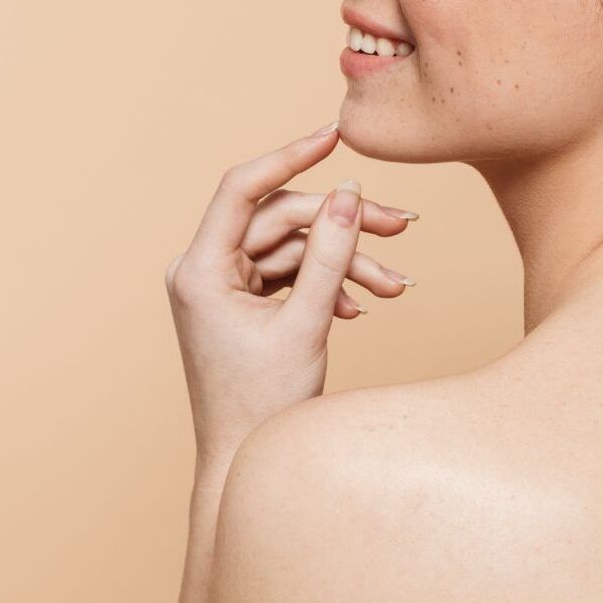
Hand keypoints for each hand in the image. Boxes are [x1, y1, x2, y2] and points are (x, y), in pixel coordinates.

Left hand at [163, 123, 417, 466]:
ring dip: (345, 261)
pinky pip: (291, 272)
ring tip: (394, 285)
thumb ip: (330, 253)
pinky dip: (327, 282)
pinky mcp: (244, 302)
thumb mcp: (306, 323)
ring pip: (295, 247)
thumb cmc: (263, 407)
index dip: (292, 156)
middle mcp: (204, 270)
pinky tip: (359, 304)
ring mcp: (224, 287)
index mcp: (200, 270)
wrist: (244, 466)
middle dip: (343, 226)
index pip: (244, 187)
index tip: (335, 136)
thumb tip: (352, 191)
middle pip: (283, 218)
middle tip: (402, 228)